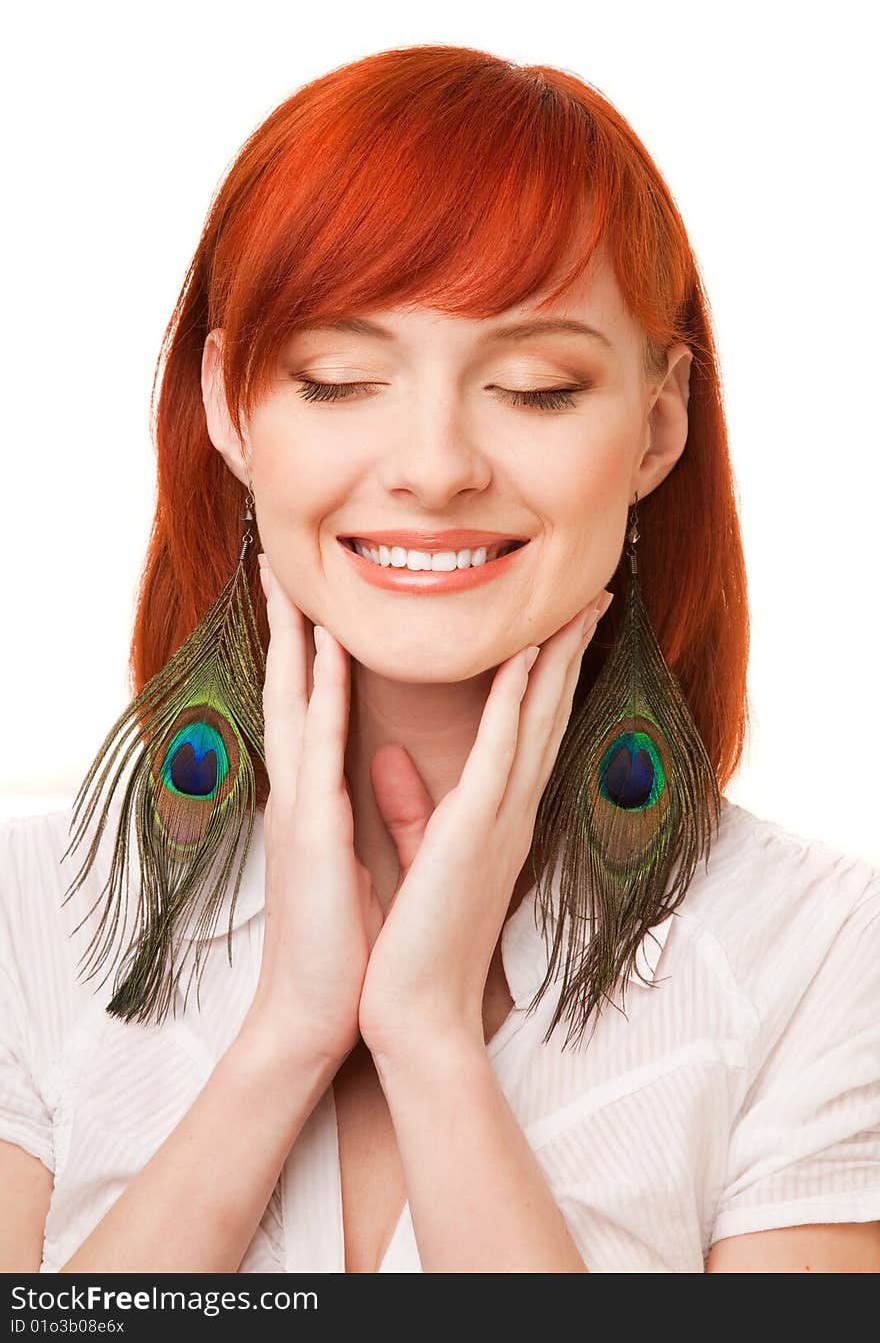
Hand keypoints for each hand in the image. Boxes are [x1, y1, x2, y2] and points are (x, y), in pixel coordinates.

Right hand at [239, 555, 381, 1068]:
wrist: (321, 1014)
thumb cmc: (344, 942)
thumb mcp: (358, 859)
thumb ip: (371, 804)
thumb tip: (382, 761)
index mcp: (316, 797)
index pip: (313, 707)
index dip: (313, 648)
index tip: (322, 597)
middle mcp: (301, 791)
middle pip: (294, 688)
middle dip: (291, 623)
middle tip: (285, 563)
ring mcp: (301, 806)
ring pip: (296, 701)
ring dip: (299, 634)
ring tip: (294, 578)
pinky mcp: (311, 830)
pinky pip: (321, 746)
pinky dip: (325, 692)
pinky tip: (330, 648)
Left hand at [356, 589, 613, 1059]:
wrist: (414, 1012)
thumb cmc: (413, 942)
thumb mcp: (411, 858)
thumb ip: (406, 806)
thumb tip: (388, 761)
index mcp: (495, 816)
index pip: (530, 730)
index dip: (546, 672)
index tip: (556, 623)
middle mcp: (510, 812)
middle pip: (548, 713)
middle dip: (568, 650)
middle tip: (590, 596)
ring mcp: (500, 820)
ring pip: (538, 721)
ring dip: (555, 657)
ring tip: (575, 605)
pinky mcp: (475, 833)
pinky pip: (502, 753)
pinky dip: (517, 702)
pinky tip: (528, 657)